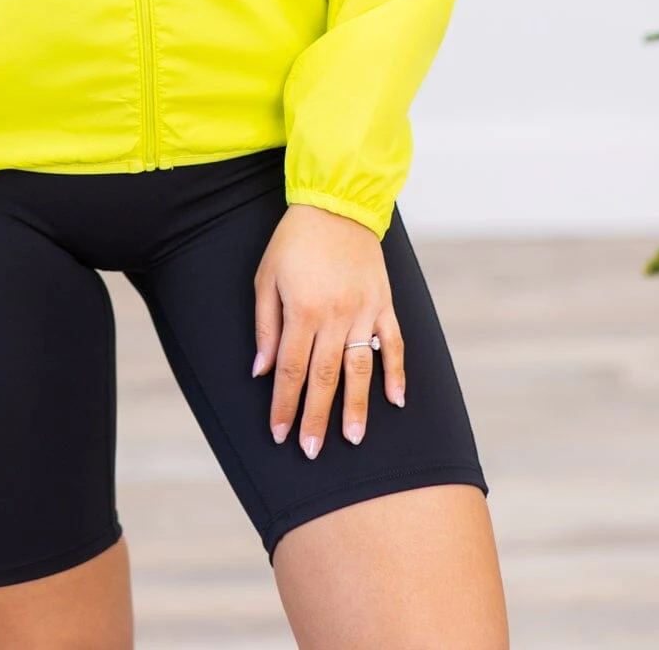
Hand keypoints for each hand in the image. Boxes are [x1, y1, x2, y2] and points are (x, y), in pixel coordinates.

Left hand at [252, 201, 404, 456]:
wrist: (337, 205)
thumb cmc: (295, 241)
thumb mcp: (266, 277)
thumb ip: (266, 327)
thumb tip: (261, 371)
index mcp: (302, 310)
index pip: (292, 370)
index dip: (284, 405)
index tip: (280, 434)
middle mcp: (335, 316)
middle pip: (324, 377)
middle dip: (317, 418)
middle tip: (312, 452)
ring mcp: (364, 311)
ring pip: (360, 368)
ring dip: (357, 407)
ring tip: (354, 439)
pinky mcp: (384, 303)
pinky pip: (394, 343)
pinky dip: (397, 372)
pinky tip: (397, 400)